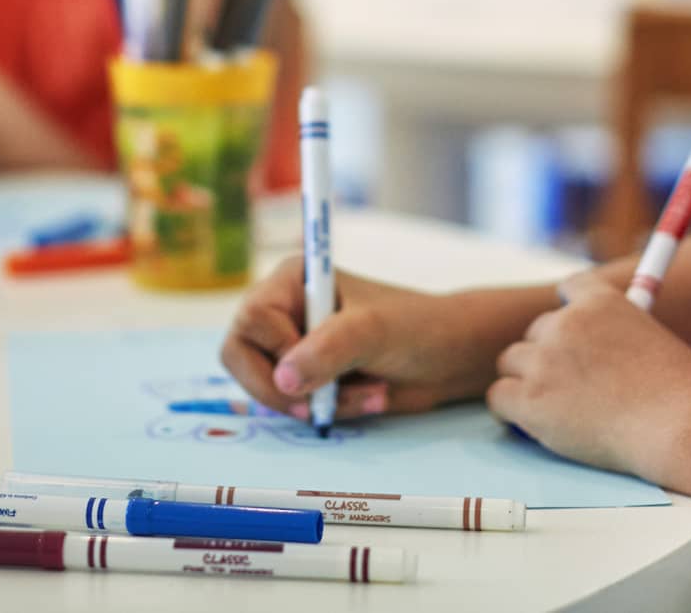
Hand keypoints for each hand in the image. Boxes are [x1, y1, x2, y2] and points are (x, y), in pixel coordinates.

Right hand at [222, 258, 501, 420]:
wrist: (450, 358)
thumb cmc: (416, 327)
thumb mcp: (374, 331)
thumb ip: (329, 349)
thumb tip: (284, 379)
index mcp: (294, 279)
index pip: (251, 319)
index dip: (276, 351)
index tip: (313, 365)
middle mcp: (285, 310)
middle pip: (241, 357)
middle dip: (285, 389)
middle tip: (320, 403)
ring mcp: (294, 346)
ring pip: (267, 388)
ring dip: (316, 403)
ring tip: (365, 392)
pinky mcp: (308, 378)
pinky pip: (292, 406)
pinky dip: (326, 411)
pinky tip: (366, 397)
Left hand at [487, 269, 690, 489]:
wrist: (681, 423)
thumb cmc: (679, 391)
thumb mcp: (651, 338)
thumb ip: (615, 332)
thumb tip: (593, 348)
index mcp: (600, 300)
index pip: (568, 288)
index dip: (567, 314)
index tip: (572, 337)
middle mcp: (567, 322)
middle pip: (535, 332)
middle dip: (548, 357)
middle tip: (570, 389)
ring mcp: (545, 359)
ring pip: (511, 361)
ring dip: (527, 382)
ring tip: (557, 408)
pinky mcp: (530, 397)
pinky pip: (498, 396)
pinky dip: (510, 410)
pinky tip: (532, 422)